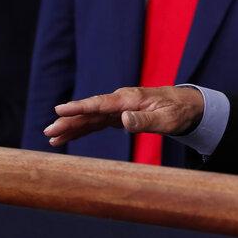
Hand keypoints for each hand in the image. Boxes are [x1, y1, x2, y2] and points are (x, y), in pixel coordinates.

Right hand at [43, 86, 204, 146]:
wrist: (188, 106)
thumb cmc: (178, 112)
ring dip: (71, 127)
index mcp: (130, 99)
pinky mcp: (119, 116)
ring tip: (52, 137)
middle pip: (90, 112)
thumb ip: (144, 121)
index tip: (60, 110)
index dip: (79, 107)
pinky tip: (67, 137)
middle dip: (69, 121)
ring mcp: (118, 109)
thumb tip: (122, 120)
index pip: (100, 104)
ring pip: (90, 118)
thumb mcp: (166, 120)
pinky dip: (82, 130)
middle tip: (49, 131)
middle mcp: (120, 102)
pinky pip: (96, 123)